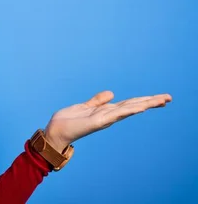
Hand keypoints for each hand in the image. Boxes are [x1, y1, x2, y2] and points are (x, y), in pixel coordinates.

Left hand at [44, 91, 172, 151]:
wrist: (55, 132)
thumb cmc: (68, 121)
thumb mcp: (84, 106)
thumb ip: (98, 101)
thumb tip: (112, 93)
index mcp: (106, 111)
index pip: (129, 104)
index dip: (144, 100)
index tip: (161, 98)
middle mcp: (108, 116)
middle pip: (133, 106)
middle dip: (151, 102)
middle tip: (169, 98)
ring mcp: (104, 119)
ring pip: (128, 109)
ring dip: (145, 104)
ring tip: (161, 100)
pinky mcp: (97, 122)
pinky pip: (114, 115)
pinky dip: (127, 111)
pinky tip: (139, 107)